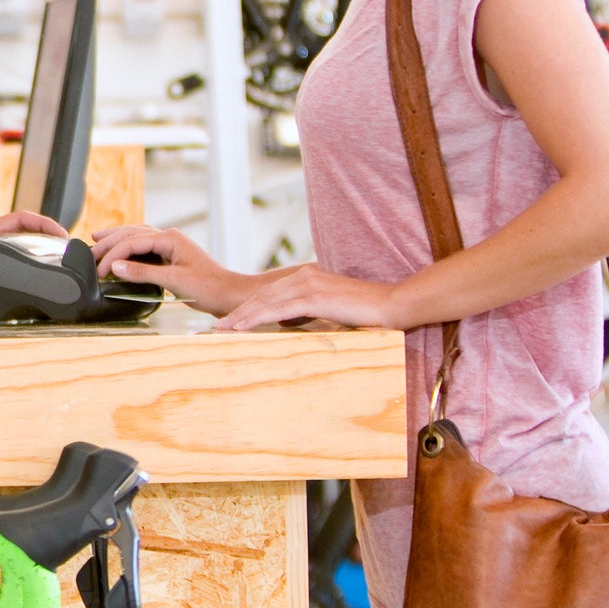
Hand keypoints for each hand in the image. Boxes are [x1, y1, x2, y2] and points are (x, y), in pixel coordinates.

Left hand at [0, 211, 67, 320]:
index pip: (18, 221)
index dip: (41, 223)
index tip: (61, 232)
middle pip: (27, 238)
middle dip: (51, 239)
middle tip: (72, 252)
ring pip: (24, 259)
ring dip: (44, 260)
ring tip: (65, 270)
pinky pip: (14, 282)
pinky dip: (31, 282)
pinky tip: (41, 292)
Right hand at [91, 225, 243, 315]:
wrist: (229, 294)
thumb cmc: (209, 288)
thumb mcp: (174, 281)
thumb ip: (143, 273)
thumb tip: (115, 267)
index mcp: (171, 238)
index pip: (133, 241)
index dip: (112, 255)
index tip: (99, 270)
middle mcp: (170, 237)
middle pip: (132, 233)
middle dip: (109, 241)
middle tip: (89, 251)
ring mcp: (171, 244)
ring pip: (137, 235)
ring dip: (117, 239)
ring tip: (98, 239)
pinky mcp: (172, 254)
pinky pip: (144, 245)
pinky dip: (128, 246)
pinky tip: (121, 249)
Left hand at [211, 263, 399, 334]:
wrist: (392, 305)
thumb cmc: (366, 313)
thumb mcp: (330, 312)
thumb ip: (308, 314)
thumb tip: (286, 324)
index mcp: (307, 278)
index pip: (270, 294)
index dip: (248, 308)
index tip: (231, 321)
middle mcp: (303, 277)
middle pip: (262, 296)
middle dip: (238, 312)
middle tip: (217, 328)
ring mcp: (308, 285)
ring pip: (265, 302)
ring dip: (241, 317)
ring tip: (221, 330)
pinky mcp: (314, 298)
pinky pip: (278, 310)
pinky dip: (256, 319)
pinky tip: (241, 328)